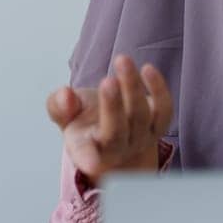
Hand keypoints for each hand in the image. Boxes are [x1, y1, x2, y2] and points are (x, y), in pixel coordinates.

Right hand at [45, 54, 172, 181]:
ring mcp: (140, 139)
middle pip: (117, 132)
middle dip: (113, 106)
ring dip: (132, 87)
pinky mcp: (158, 125)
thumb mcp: (64, 112)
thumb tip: (65, 95)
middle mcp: (115, 149)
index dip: (88, 159)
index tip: (91, 162)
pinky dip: (158, 89)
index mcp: (86, 149)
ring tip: (122, 61)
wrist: (111, 124)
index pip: (87, 156)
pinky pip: (164, 110)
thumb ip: (59, 105)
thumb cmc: (84, 119)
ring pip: (141, 117)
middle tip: (107, 81)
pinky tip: (147, 69)